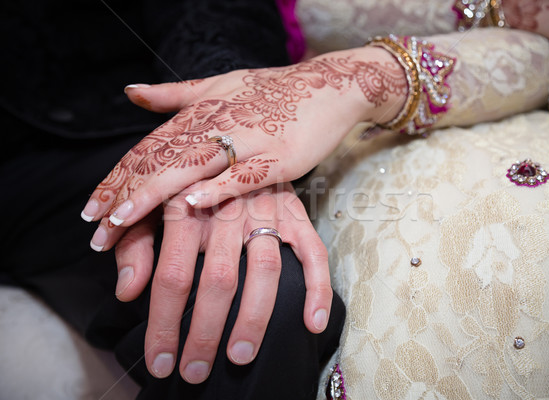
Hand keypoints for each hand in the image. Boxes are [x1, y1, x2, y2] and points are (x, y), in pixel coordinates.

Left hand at [82, 46, 406, 250]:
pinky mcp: (277, 156)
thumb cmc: (272, 91)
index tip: (90, 210)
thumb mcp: (219, 85)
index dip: (117, 179)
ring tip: (123, 222)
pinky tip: (192, 204)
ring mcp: (246, 140)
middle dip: (124, 196)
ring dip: (154, 195)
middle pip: (160, 162)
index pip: (148, 149)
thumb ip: (173, 94)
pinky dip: (218, 188)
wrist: (327, 86)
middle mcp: (215, 125)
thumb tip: (131, 92)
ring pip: (191, 167)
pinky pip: (243, 174)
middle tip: (96, 230)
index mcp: (198, 112)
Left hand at [113, 182, 331, 383]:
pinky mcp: (296, 213)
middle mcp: (228, 210)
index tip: (160, 361)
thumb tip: (128, 292)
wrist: (234, 139)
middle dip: (206, 333)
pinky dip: (317, 289)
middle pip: (219, 280)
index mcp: (186, 207)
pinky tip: (312, 324)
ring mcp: (267, 211)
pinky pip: (313, 252)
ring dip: (254, 319)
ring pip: (265, 271)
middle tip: (195, 373)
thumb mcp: (151, 206)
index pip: (173, 275)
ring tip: (240, 357)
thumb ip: (135, 245)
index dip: (165, 324)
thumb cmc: (186, 182)